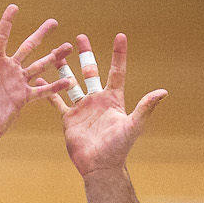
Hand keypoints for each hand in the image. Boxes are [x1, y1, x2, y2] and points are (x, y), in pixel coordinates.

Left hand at [0, 6, 72, 147]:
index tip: (14, 7)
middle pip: (27, 47)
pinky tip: (69, 79)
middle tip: (53, 22)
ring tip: (69, 46)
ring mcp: (17, 83)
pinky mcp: (23, 98)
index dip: (7, 23)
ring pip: (39, 65)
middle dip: (40, 35)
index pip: (1, 37)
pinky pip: (42, 91)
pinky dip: (55, 86)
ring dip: (54, 56)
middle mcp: (7, 70)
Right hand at [54, 33, 166, 175]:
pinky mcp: (69, 118)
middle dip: (85, 55)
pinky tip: (40, 79)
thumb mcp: (133, 126)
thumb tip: (163, 92)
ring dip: (64, 69)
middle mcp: (97, 100)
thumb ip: (145, 108)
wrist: (99, 166)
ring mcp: (82, 108)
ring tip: (57, 53)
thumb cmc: (119, 148)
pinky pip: (58, 101)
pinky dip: (49, 91)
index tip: (119, 36)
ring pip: (72, 83)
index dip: (118, 54)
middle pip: (91, 72)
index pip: (116, 72)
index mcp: (113, 99)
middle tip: (80, 37)